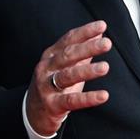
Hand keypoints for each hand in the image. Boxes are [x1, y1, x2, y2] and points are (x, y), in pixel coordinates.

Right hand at [25, 20, 111, 136]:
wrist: (32, 113)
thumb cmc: (53, 86)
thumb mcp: (65, 66)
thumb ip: (81, 51)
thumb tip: (99, 33)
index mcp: (51, 56)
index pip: (68, 40)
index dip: (85, 32)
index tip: (101, 25)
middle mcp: (47, 68)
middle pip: (68, 55)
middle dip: (88, 48)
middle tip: (106, 43)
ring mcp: (46, 86)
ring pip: (68, 76)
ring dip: (87, 71)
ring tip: (105, 67)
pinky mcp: (52, 105)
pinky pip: (71, 101)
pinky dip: (88, 98)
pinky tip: (103, 95)